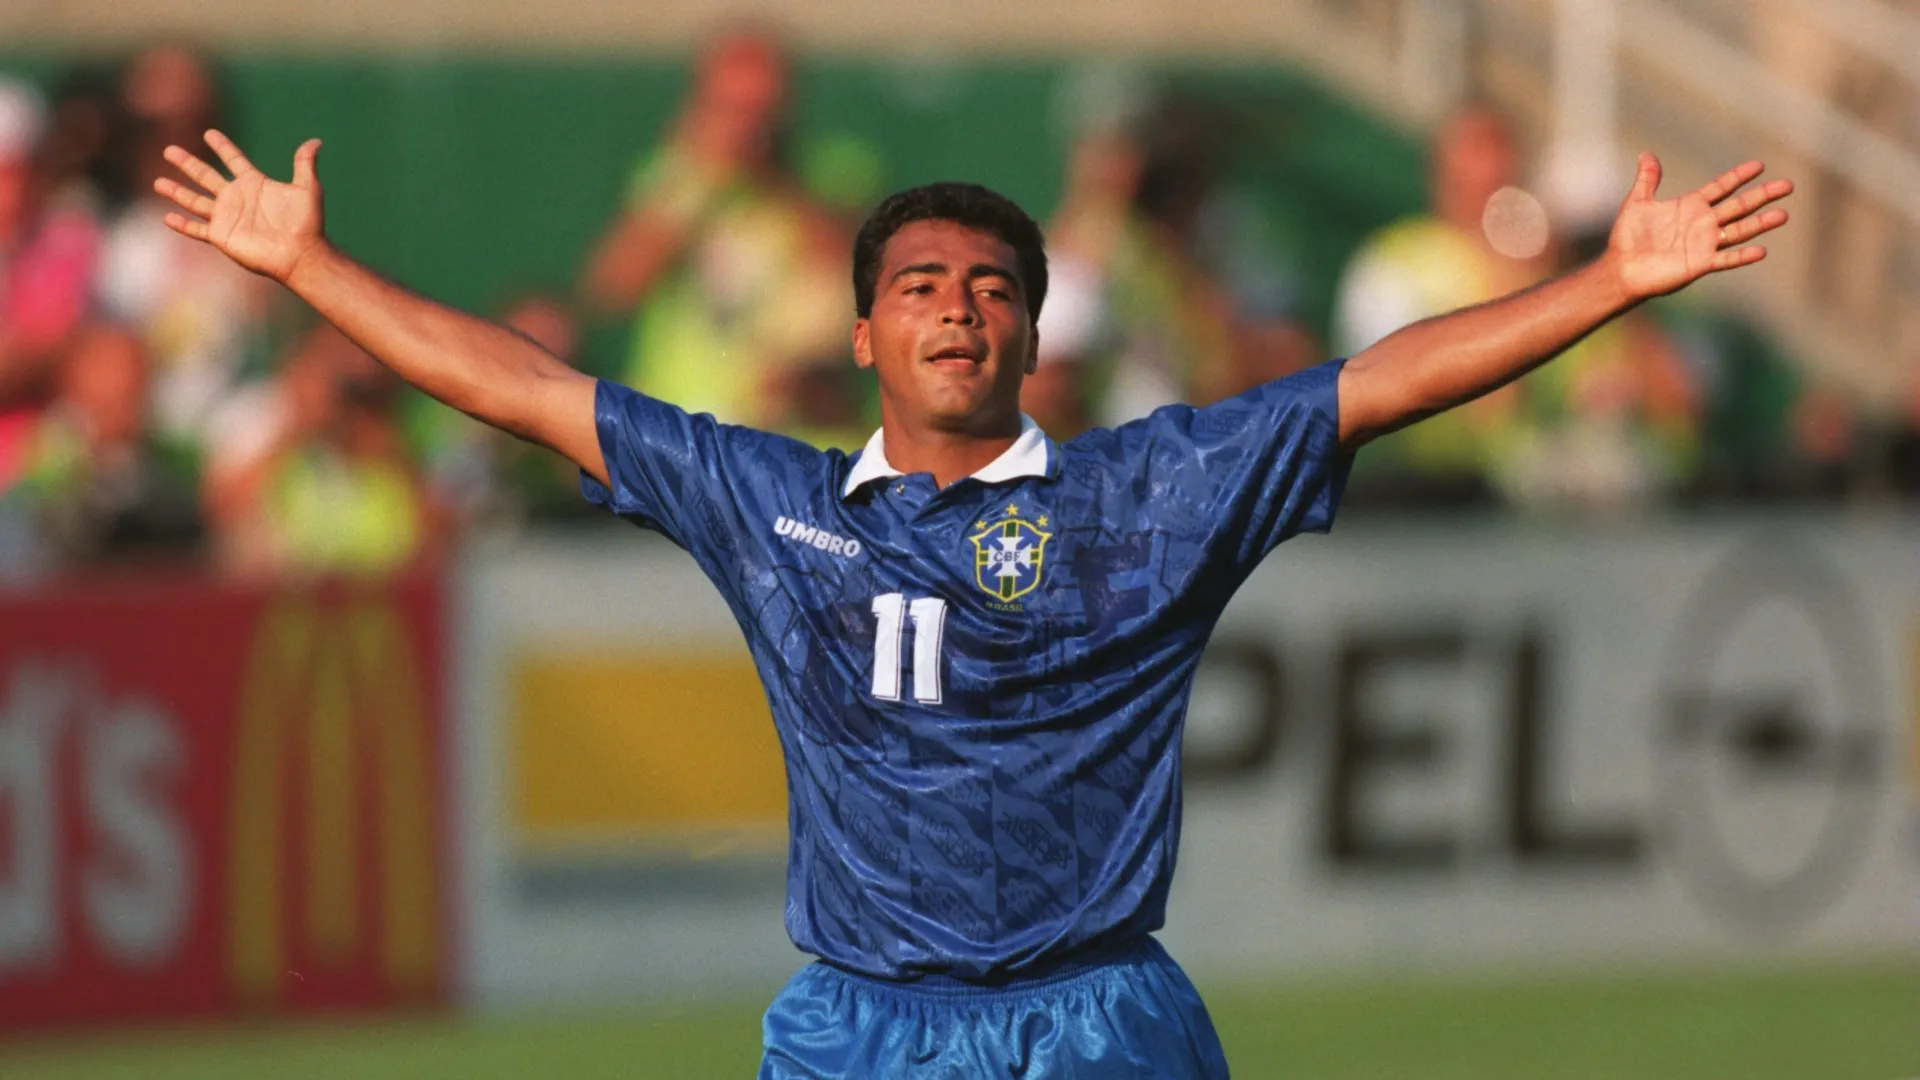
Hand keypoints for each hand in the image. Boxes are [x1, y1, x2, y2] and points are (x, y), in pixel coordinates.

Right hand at [155, 131, 327, 284]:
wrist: (300, 253)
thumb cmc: (307, 223)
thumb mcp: (308, 189)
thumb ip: (305, 164)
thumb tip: (316, 141)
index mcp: (254, 184)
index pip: (234, 160)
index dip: (222, 147)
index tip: (209, 133)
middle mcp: (237, 198)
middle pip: (205, 176)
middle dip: (187, 163)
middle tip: (169, 149)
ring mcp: (227, 217)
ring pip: (195, 200)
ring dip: (177, 191)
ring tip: (158, 182)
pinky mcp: (222, 236)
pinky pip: (197, 229)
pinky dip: (182, 224)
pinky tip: (166, 217)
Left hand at [1608, 153, 1791, 300]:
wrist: (1621, 268)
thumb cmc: (1628, 238)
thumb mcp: (1636, 203)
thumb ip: (1647, 180)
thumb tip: (1646, 154)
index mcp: (1691, 206)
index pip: (1721, 187)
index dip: (1739, 177)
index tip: (1759, 165)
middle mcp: (1703, 223)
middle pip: (1739, 206)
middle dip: (1763, 195)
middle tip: (1788, 185)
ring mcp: (1705, 244)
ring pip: (1739, 231)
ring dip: (1761, 223)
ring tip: (1783, 215)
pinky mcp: (1700, 264)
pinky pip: (1726, 259)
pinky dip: (1742, 256)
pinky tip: (1761, 251)